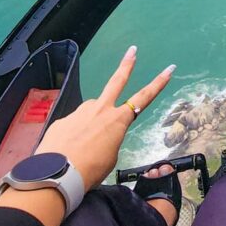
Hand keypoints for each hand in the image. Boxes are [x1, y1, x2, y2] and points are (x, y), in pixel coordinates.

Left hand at [36, 46, 175, 189]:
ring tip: (83, 147)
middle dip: (127, 65)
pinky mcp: (62, 120)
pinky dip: (74, 136)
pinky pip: (73, 126)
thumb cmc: (90, 171)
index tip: (168, 69)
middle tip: (132, 50)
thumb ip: (109, 140)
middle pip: (116, 82)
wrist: (56, 175)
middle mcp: (100, 110)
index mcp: (118, 120)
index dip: (158, 84)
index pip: (143, 98)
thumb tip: (97, 133)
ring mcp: (79, 113)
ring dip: (91, 124)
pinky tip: (68, 151)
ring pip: (90, 113)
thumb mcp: (110, 158)